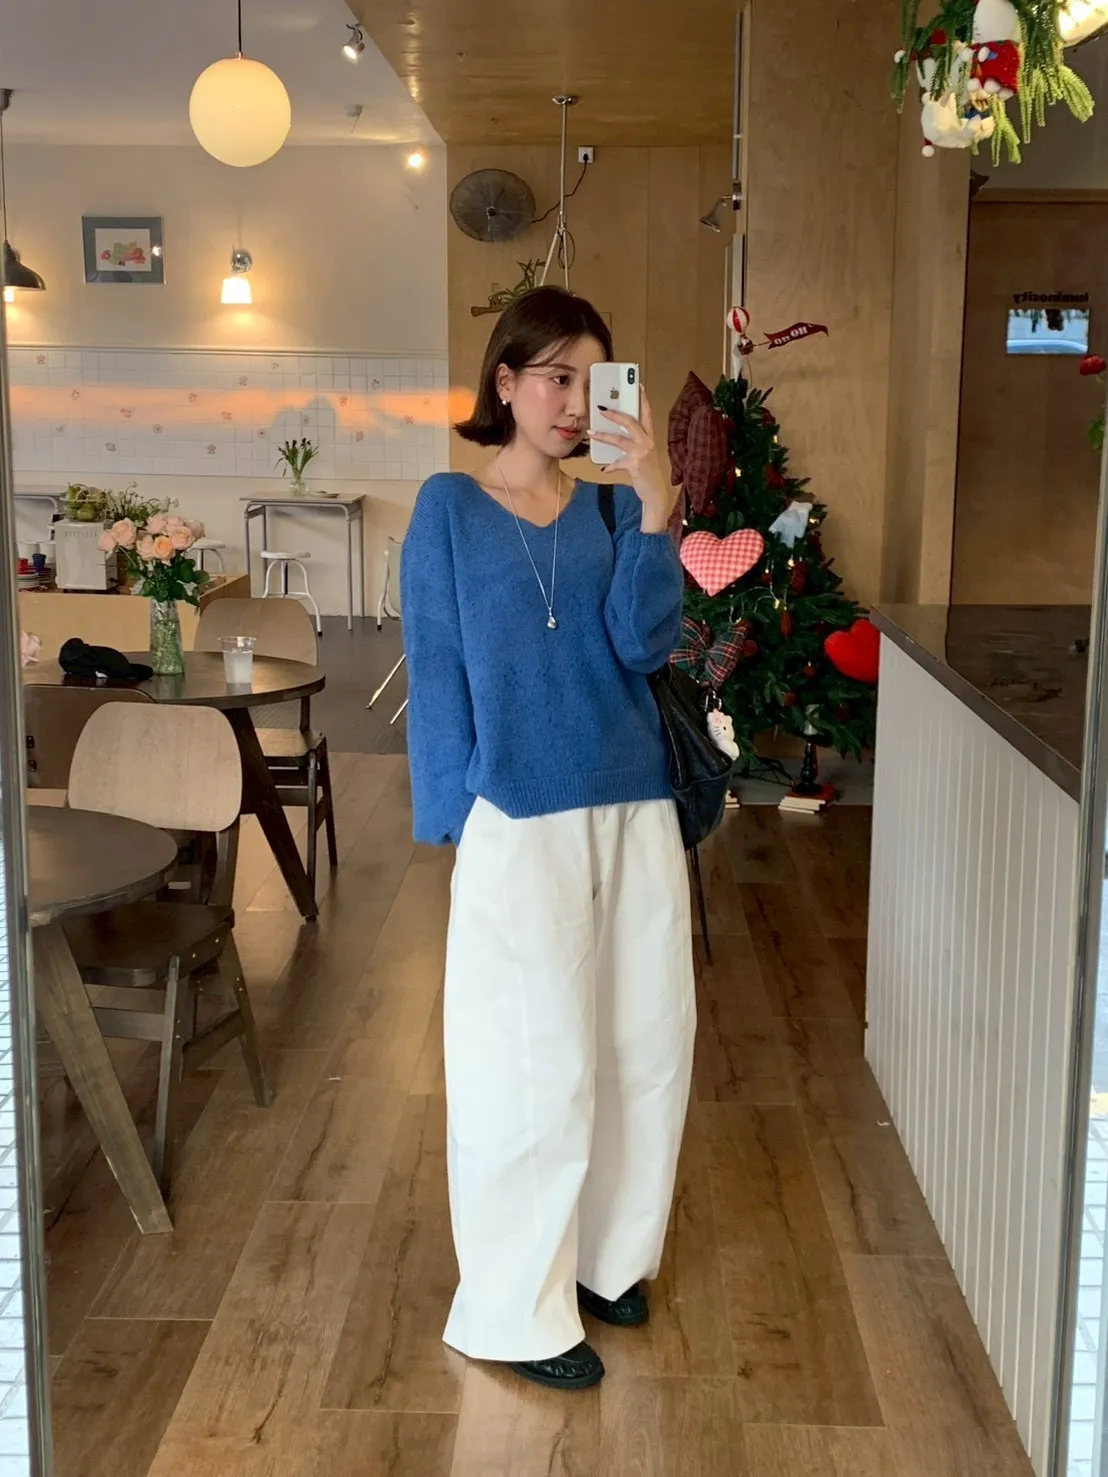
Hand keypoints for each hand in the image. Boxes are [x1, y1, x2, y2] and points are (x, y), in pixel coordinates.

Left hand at [589, 390, 675, 533]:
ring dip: (603, 435)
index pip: (647, 413)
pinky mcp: (635, 465)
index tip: (637, 385)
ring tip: (590, 433)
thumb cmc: (647, 473)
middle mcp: (648, 442)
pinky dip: (609, 466)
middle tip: (601, 408)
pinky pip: (617, 463)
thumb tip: (612, 439)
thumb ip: (630, 447)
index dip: (642, 398)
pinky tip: (604, 469)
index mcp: (650, 437)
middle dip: (615, 413)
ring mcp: (642, 453)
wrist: (655, 493)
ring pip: (619, 439)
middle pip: (631, 421)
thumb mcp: (642, 456)